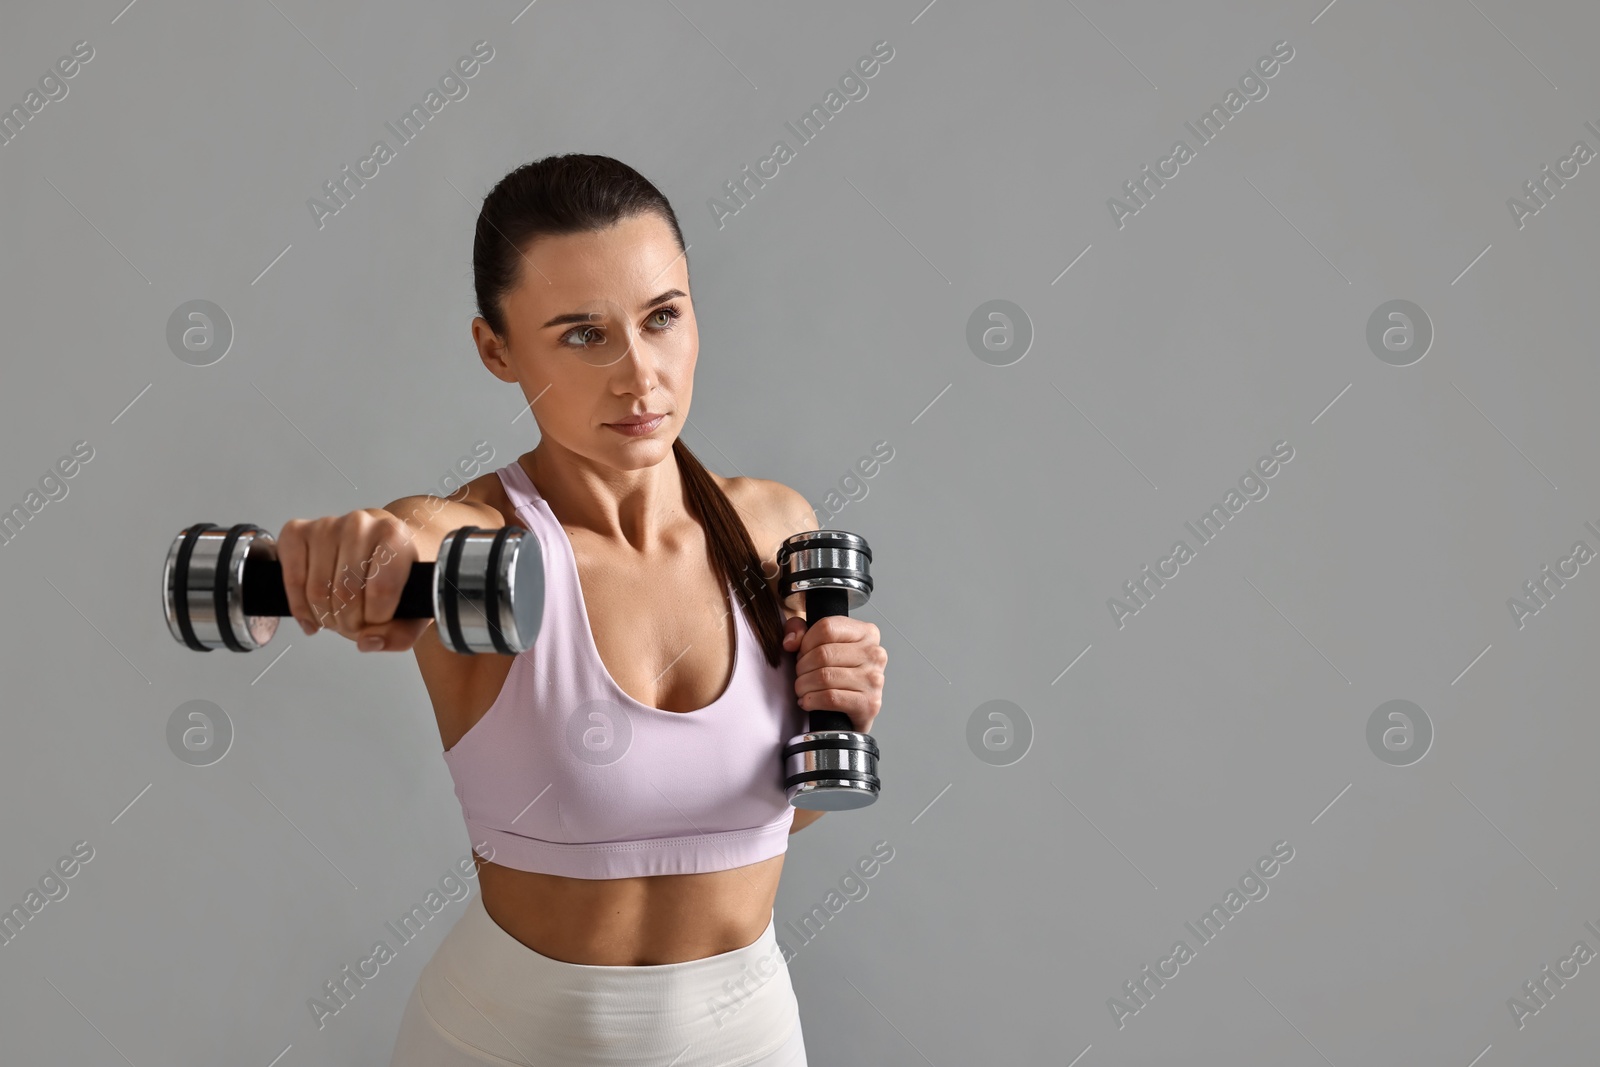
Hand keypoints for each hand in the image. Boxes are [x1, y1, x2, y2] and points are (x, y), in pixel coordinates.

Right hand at [276, 510, 434, 651]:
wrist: (380, 545)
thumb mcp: (415, 607)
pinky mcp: (296, 532)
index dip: (377, 618)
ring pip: (317, 590)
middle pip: (346, 593)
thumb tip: (368, 641)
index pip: (381, 589)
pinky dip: (299, 607)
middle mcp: (360, 524)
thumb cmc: (397, 575)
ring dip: (325, 618)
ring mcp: (326, 525)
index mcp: (394, 535)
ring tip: (337, 618)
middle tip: (355, 625)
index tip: (378, 621)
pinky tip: (311, 617)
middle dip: (349, 623)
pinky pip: (291, 579)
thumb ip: (401, 633)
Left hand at [782, 615, 886, 733]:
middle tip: (800, 674)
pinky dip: (812, 701)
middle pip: (823, 653)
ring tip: (802, 689)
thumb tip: (790, 642)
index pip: (827, 628)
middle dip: (802, 666)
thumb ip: (799, 630)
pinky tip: (807, 701)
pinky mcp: (869, 703)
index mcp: (867, 633)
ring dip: (804, 685)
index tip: (802, 654)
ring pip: (824, 677)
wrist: (855, 710)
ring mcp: (874, 679)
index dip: (806, 642)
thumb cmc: (839, 673)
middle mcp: (875, 653)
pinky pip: (830, 698)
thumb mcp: (819, 643)